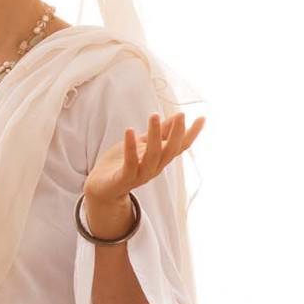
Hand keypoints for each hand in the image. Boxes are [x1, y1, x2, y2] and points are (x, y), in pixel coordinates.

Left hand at [84, 111, 203, 204]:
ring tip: (154, 116)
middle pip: (170, 151)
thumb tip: (177, 116)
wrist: (101, 188)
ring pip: (153, 156)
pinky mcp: (124, 179)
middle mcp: (154, 168)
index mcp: (160, 159)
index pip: (180, 147)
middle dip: (177, 133)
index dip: (191, 134)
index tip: (202, 118)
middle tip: (181, 115)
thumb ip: (159, 133)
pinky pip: (130, 163)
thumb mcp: (142, 144)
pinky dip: (130, 147)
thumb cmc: (122, 164)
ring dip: (155, 135)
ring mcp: (140, 175)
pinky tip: (129, 131)